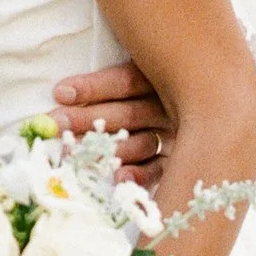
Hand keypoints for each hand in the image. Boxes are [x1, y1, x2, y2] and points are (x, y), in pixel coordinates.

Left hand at [53, 61, 173, 188]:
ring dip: (106, 150)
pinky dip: (138, 175)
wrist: (199, 118)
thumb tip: (63, 86)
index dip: (93, 87)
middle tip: (55, 124)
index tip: (60, 93)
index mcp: (159, 80)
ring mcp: (175, 137)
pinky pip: (158, 171)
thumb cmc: (140, 95)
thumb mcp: (132, 77)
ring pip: (140, 144)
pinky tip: (118, 178)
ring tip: (75, 154)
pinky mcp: (177, 163)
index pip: (125, 81)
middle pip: (128, 114)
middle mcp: (170, 108)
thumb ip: (107, 79)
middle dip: (88, 119)